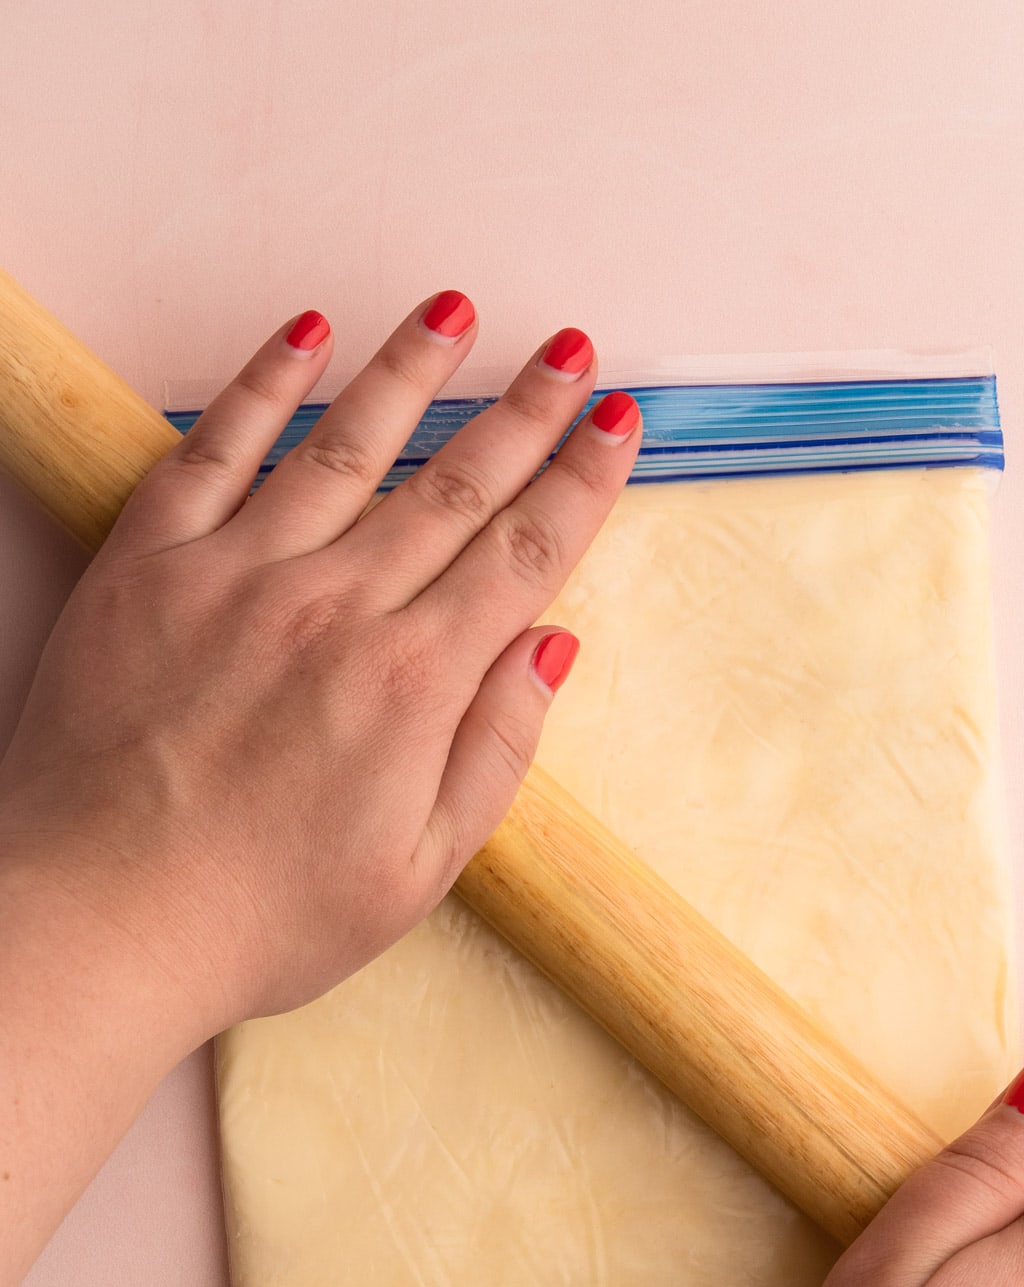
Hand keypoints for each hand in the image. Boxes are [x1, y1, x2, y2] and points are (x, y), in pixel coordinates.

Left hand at [0, 294, 640, 1042]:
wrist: (93, 921)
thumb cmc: (255, 916)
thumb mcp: (419, 872)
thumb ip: (495, 751)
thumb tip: (549, 647)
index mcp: (412, 686)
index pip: (522, 556)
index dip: (579, 483)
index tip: (615, 425)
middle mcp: (333, 609)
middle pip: (452, 486)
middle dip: (522, 410)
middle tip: (568, 350)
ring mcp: (236, 576)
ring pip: (346, 447)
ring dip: (410, 373)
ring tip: (454, 312)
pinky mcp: (148, 566)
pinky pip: (216, 450)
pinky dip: (265, 386)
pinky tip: (305, 335)